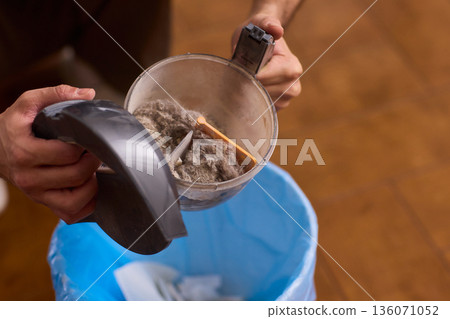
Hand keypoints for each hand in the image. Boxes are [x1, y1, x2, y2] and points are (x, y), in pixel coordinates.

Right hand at [0, 85, 100, 223]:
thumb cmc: (14, 126)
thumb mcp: (28, 103)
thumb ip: (55, 94)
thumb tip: (88, 94)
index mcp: (25, 152)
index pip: (66, 154)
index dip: (85, 145)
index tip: (90, 138)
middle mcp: (29, 178)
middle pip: (75, 176)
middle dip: (92, 162)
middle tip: (97, 152)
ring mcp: (36, 194)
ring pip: (75, 200)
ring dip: (92, 186)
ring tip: (93, 170)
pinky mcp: (43, 203)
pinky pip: (70, 213)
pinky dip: (86, 205)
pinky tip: (89, 188)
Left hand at [232, 14, 302, 108]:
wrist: (266, 45)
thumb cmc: (261, 34)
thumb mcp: (260, 23)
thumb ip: (267, 23)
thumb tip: (276, 30)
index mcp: (291, 67)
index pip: (263, 78)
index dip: (247, 72)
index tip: (239, 65)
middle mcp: (293, 86)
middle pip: (260, 91)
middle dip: (246, 82)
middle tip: (240, 71)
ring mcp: (286, 99)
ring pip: (258, 101)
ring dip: (248, 91)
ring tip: (246, 78)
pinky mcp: (278, 107)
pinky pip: (260, 108)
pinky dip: (252, 99)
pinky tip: (251, 88)